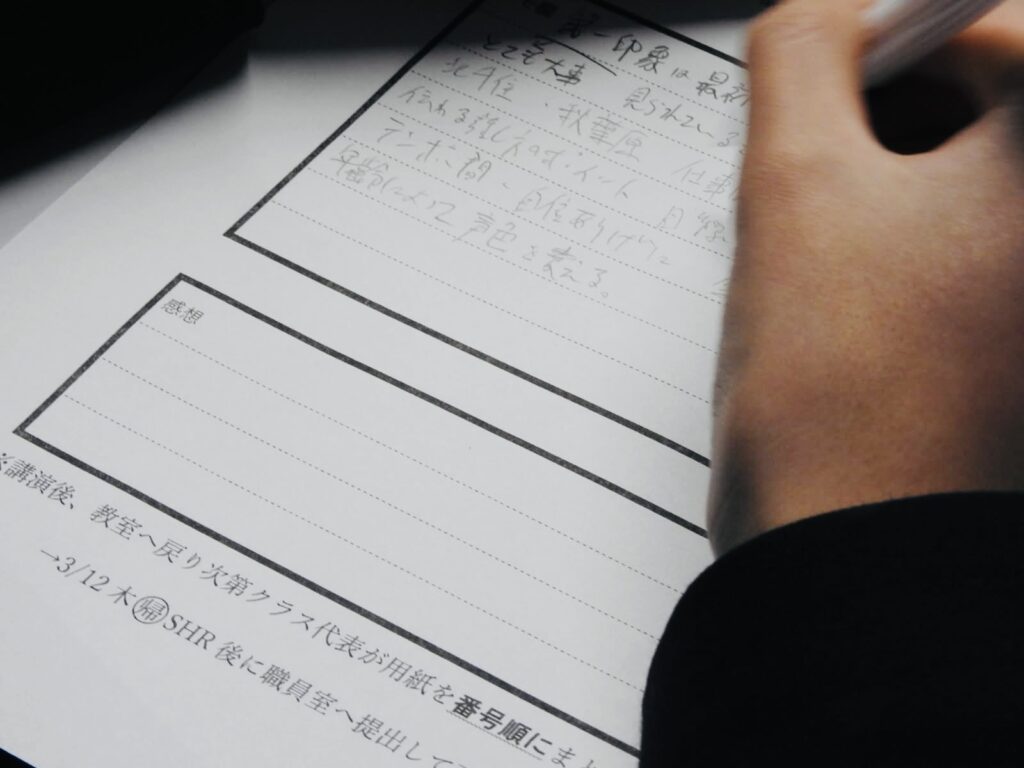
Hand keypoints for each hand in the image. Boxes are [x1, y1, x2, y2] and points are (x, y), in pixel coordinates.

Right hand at [708, 0, 1023, 553]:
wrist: (846, 549)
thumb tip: (817, 14)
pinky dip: (903, 252)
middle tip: (821, 197)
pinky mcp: (1016, 343)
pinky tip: (856, 309)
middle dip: (881, 131)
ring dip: (882, 198)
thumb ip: (798, 56)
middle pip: (983, 102)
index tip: (829, 78)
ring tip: (834, 276)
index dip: (878, 44)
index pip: (980, 21)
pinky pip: (962, 251)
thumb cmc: (840, 399)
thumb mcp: (794, 185)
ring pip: (961, 182)